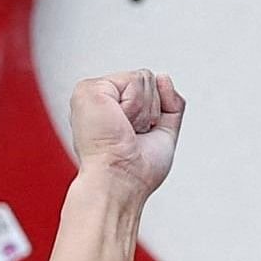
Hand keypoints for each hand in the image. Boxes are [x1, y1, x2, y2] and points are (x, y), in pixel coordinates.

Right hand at [68, 70, 182, 198]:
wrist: (120, 183)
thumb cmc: (134, 172)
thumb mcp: (163, 134)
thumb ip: (169, 104)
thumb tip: (163, 77)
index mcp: (113, 111)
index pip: (148, 90)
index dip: (154, 115)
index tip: (135, 140)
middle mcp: (102, 101)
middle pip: (148, 80)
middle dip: (150, 111)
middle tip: (130, 135)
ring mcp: (93, 93)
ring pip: (144, 78)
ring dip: (143, 112)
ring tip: (123, 132)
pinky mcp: (90, 89)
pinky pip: (134, 80)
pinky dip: (135, 106)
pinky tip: (118, 123)